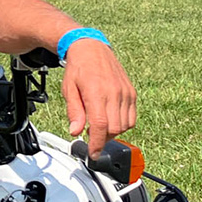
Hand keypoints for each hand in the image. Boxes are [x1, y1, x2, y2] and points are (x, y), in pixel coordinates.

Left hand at [61, 39, 136, 157]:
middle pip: (114, 129)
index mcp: (97, 92)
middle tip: (90, 135)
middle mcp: (115, 93)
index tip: (93, 153)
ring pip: (125, 125)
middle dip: (102, 138)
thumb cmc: (78, 68)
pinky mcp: (132, 92)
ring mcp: (126, 93)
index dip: (97, 143)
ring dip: (112, 132)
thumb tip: (75, 131)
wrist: (92, 48)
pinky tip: (110, 119)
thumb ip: (74, 112)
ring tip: (99, 126)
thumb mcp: (69, 90)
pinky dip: (122, 124)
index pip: (100, 125)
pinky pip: (132, 117)